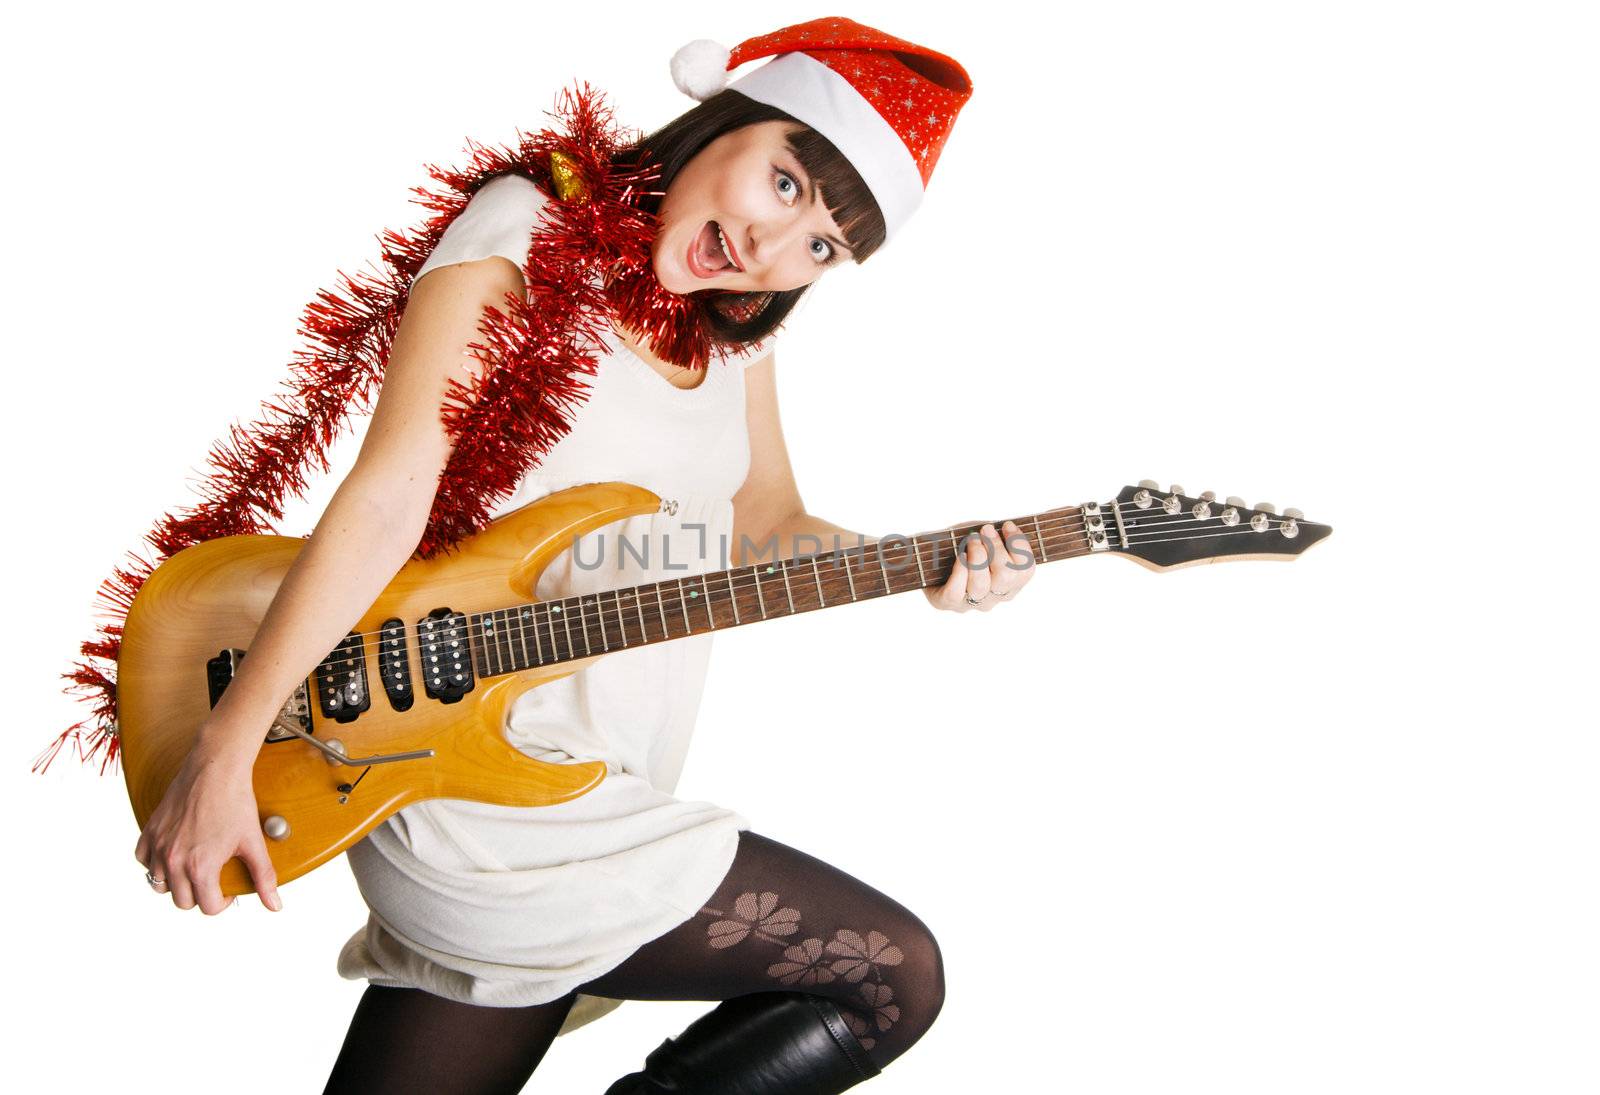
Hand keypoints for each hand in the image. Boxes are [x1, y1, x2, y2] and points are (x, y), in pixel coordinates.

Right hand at [132, 737, 282, 914]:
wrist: (216, 769)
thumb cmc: (236, 802)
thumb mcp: (253, 842)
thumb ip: (264, 877)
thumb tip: (275, 905)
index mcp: (200, 867)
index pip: (207, 907)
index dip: (224, 902)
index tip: (229, 890)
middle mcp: (173, 861)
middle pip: (182, 902)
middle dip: (200, 896)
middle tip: (214, 879)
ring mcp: (158, 846)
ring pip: (158, 885)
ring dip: (175, 883)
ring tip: (194, 869)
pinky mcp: (149, 831)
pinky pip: (143, 860)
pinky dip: (155, 863)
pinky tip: (173, 854)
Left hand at [925, 520, 1035, 612]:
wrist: (929, 564)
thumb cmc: (962, 549)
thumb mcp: (986, 541)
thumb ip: (1000, 538)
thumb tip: (1008, 526)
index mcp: (1009, 585)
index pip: (1026, 570)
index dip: (1020, 545)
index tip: (1007, 525)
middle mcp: (992, 598)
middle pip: (1005, 576)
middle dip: (997, 547)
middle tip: (985, 529)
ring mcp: (970, 602)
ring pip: (981, 584)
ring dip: (978, 555)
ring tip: (972, 538)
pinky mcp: (946, 603)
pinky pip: (956, 591)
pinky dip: (959, 570)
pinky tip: (960, 556)